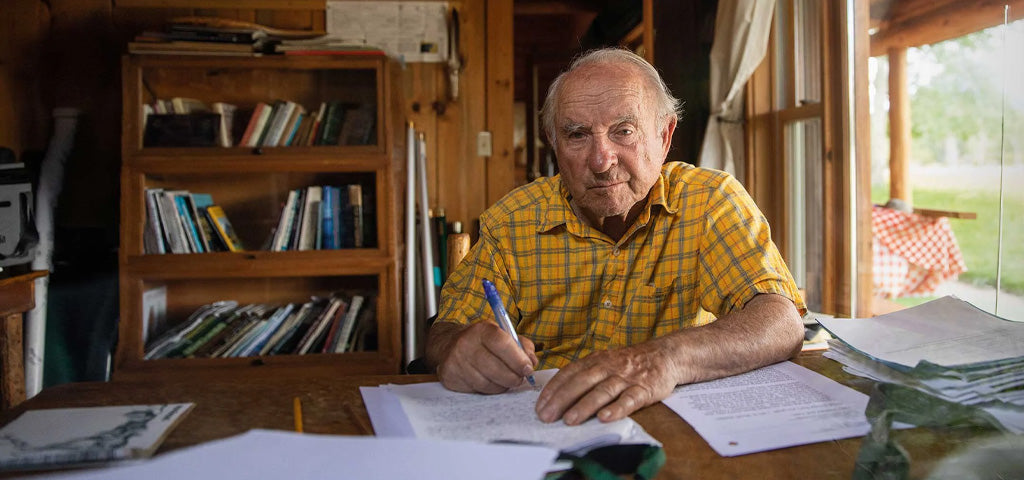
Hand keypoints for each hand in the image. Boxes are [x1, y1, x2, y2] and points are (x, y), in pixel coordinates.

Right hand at [435, 322, 537, 393]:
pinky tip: (492, 382)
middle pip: (495, 368)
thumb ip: (522, 346)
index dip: (518, 359)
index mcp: (482, 330)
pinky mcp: (450, 377)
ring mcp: (457, 361)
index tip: (528, 369)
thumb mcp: (502, 335)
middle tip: (520, 378)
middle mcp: (466, 344)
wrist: (449, 346)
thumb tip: (532, 361)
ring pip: (486, 383)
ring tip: (506, 381)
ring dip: (502, 385)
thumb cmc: (482, 342)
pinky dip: (489, 390)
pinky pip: (476, 390)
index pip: (502, 344)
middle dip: (513, 377)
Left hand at [535, 342, 678, 424]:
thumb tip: (557, 395)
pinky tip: (604, 418)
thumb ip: (584, 375)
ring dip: (585, 406)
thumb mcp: (604, 361)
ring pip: (602, 391)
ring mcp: (625, 378)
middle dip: (562, 400)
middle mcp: (608, 367)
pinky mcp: (644, 389)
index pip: (569, 373)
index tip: (539, 406)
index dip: (553, 390)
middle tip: (547, 416)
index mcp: (595, 360)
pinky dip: (616, 409)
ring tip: (569, 420)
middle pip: (581, 382)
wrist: (664, 355)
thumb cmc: (628, 363)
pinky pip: (629, 400)